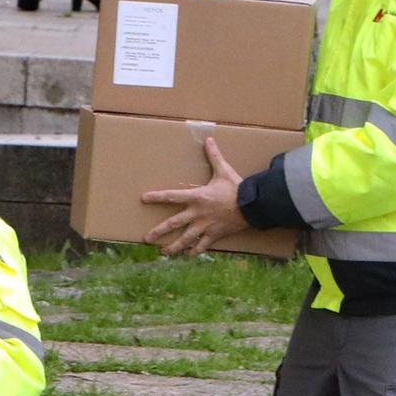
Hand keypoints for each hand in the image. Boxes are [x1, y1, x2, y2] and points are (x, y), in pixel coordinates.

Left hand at [142, 138, 248, 256]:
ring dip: (173, 247)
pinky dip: (195, 251)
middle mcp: (197, 214)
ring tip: (163, 252)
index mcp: (196, 197)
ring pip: (185, 239)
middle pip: (173, 224)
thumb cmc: (237, 188)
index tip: (144, 199)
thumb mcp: (224, 171)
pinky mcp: (215, 235)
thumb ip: (214, 156)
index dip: (157, 197)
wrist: (252, 206)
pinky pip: (202, 246)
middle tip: (146, 239)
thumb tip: (209, 139)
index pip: (172, 196)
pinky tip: (188, 255)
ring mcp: (205, 226)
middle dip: (159, 232)